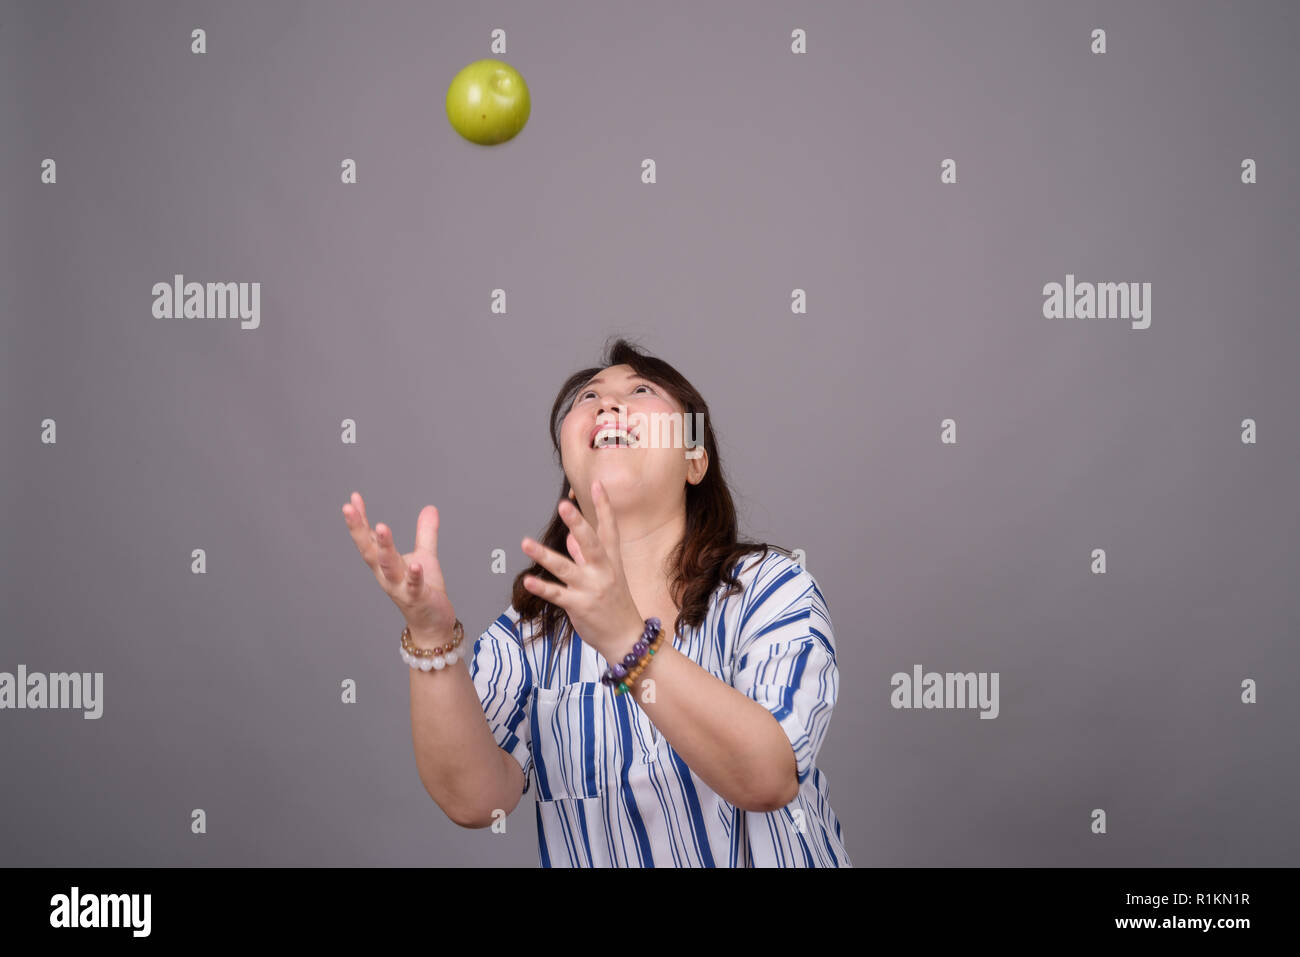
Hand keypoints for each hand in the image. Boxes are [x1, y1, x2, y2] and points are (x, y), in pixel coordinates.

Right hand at [342, 491, 456, 638]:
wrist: (432, 623)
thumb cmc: (423, 590)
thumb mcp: (424, 556)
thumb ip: (425, 533)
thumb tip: (430, 507)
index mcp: (384, 564)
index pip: (368, 538)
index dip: (359, 519)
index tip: (353, 498)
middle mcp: (386, 575)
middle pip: (368, 550)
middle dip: (358, 530)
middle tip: (348, 509)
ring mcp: (400, 587)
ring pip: (388, 566)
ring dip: (384, 547)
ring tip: (382, 527)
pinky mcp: (417, 598)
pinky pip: (414, 586)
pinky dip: (414, 576)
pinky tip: (416, 565)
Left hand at [520, 480, 646, 664]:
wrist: (626, 638)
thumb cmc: (616, 605)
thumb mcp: (607, 577)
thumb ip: (586, 556)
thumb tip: (571, 537)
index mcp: (611, 562)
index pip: (609, 529)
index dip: (604, 506)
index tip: (597, 484)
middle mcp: (603, 572)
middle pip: (591, 543)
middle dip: (578, 523)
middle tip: (563, 505)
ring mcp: (591, 589)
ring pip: (566, 568)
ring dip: (545, 555)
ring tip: (525, 543)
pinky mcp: (579, 606)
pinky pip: (557, 595)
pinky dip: (542, 588)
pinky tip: (528, 580)